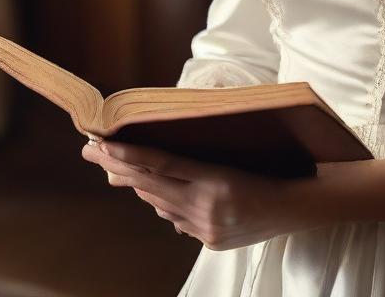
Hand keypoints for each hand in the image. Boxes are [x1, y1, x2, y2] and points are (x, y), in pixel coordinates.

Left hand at [81, 139, 294, 250]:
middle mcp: (205, 206)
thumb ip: (192, 161)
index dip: (129, 155)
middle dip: (118, 165)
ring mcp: (205, 227)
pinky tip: (152, 192)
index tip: (102, 144)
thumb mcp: (232, 157)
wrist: (295, 206)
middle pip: (151, 183)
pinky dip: (163, 202)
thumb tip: (153, 160)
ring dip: (137, 183)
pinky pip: (176, 219)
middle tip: (89, 150)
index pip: (162, 164)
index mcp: (214, 179)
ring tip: (110, 164)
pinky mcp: (209, 241)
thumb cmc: (269, 170)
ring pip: (159, 202)